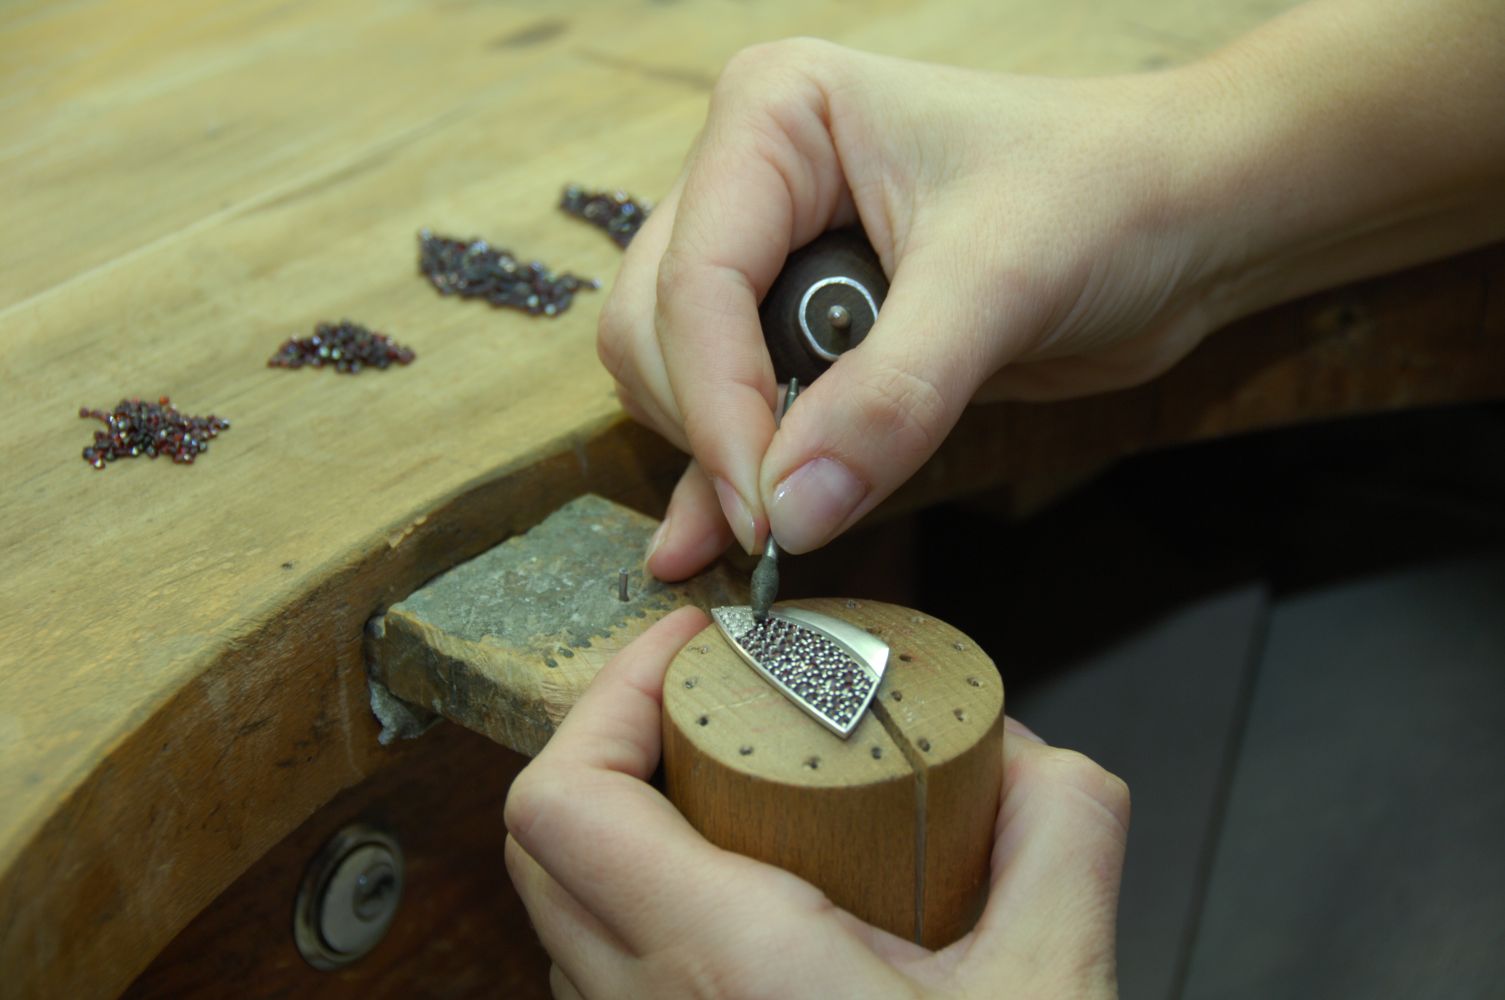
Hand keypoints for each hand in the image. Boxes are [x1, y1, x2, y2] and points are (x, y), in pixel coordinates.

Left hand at [504, 608, 1130, 998]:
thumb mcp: (1057, 990)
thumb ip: (1064, 833)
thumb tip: (1031, 752)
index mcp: (725, 968)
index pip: (567, 799)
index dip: (610, 692)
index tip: (689, 644)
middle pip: (543, 836)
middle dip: (615, 735)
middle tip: (706, 694)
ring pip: (561, 904)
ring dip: (618, 816)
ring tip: (713, 772)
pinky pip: (598, 965)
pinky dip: (637, 892)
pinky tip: (728, 878)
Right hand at [600, 40, 1226, 574]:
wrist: (1185, 216)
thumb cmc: (1108, 194)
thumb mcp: (1000, 283)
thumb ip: (890, 399)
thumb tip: (789, 511)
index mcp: (776, 119)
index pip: (696, 279)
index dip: (718, 404)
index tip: (762, 512)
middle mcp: (752, 181)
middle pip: (656, 328)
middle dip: (714, 427)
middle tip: (779, 520)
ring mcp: (772, 256)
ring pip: (676, 374)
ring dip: (722, 455)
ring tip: (785, 518)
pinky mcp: (806, 328)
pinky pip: (735, 409)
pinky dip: (727, 474)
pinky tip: (708, 541)